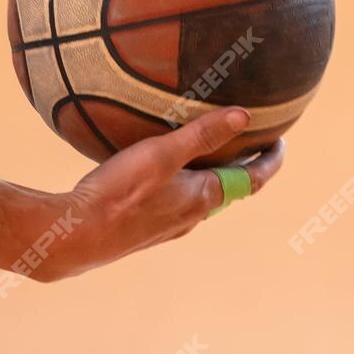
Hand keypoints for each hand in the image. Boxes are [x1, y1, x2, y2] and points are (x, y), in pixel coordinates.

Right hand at [27, 108, 284, 282]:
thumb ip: (203, 135)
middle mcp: (191, 217)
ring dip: (206, 180)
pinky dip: (178, 191)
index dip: (270, 159)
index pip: (254, 178)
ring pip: (197, 201)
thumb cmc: (119, 193)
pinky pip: (171, 208)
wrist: (74, 237)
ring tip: (199, 159)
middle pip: (227, 190)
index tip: (279, 141)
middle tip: (241, 144)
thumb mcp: (162, 154)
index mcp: (204, 197)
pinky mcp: (142, 234)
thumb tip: (245, 116)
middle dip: (238, 168)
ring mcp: (166, 229)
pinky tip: (155, 183)